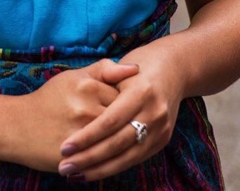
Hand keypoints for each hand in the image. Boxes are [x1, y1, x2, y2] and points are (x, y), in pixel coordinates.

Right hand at [5, 59, 137, 172]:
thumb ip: (105, 70)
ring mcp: (82, 135)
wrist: (17, 126)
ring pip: (116, 140)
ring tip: (113, 138)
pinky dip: (108, 157)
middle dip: (126, 123)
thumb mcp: (74, 76)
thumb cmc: (49, 99)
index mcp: (88, 86)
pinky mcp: (77, 158)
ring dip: (119, 142)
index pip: (125, 96)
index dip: (127, 103)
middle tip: (121, 124)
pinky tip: (106, 153)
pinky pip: (104, 159)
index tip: (122, 106)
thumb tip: (136, 69)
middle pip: (123, 119)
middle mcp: (87, 109)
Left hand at [56, 52, 182, 181]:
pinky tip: (94, 171)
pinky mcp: (162, 140)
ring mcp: (161, 129)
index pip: (110, 121)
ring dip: (99, 169)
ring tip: (74, 175)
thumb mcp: (120, 65)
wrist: (174, 69)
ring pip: (126, 158)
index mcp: (142, 92)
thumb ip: (100, 81)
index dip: (87, 137)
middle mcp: (154, 112)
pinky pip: (135, 159)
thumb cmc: (139, 65)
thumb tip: (77, 107)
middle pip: (117, 143)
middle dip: (89, 158)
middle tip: (64, 168)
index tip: (65, 148)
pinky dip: (113, 167)